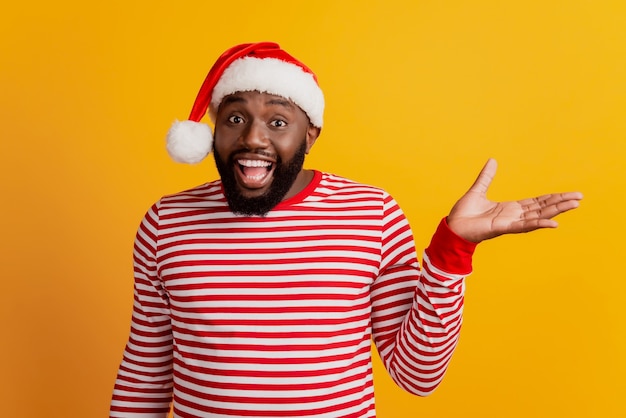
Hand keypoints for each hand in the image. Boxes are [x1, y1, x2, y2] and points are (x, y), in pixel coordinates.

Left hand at [447, 158, 582, 242]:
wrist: (452, 227)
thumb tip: (492, 160)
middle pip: (542, 208)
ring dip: (555, 211)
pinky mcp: (502, 228)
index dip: (552, 198)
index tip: (568, 194)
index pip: (536, 202)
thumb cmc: (463, 213)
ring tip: (573, 205)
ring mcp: (509, 223)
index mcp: (510, 209)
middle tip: (579, 198)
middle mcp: (513, 216)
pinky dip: (539, 224)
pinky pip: (523, 226)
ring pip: (538, 216)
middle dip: (560, 203)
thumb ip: (487, 177)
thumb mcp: (478, 190)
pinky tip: (553, 223)